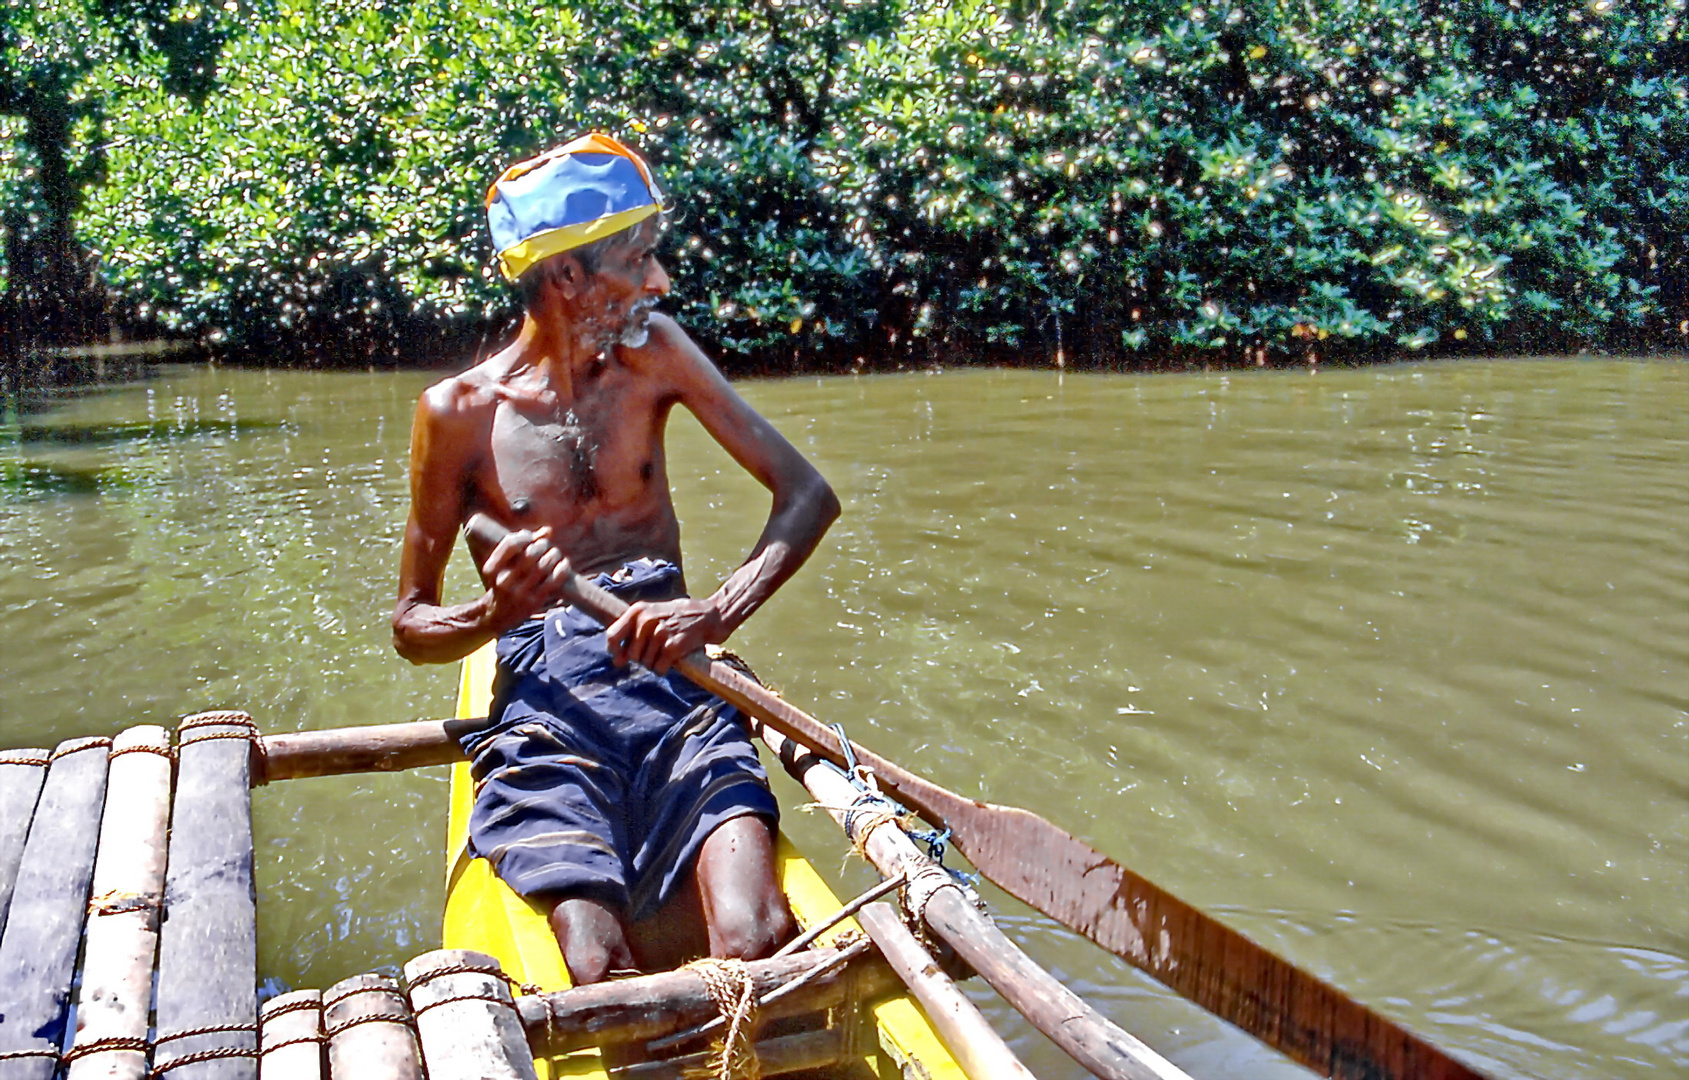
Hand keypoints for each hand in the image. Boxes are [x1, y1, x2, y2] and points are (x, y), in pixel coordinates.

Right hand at [478, 527, 570, 630]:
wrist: (497, 616)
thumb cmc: (503, 584)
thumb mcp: (503, 566)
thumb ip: (522, 546)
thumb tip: (547, 531)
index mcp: (492, 570)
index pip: (510, 544)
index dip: (523, 536)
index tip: (529, 537)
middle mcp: (504, 582)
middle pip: (530, 554)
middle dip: (542, 545)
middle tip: (546, 546)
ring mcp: (519, 594)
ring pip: (543, 566)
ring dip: (554, 555)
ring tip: (555, 553)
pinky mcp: (534, 603)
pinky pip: (553, 581)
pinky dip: (562, 569)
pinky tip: (564, 563)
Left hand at [604, 596, 727, 674]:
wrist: (712, 615)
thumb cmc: (682, 617)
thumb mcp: (654, 614)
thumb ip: (634, 632)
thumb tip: (617, 660)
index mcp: (638, 610)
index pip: (612, 635)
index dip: (614, 650)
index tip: (620, 658)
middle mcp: (646, 621)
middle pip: (631, 654)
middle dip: (643, 657)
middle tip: (658, 650)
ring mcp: (659, 634)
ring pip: (645, 663)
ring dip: (656, 663)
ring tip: (668, 651)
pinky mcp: (673, 647)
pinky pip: (658, 669)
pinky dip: (664, 668)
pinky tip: (673, 659)